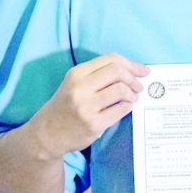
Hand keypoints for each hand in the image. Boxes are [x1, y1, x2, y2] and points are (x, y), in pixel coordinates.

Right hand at [29, 53, 148, 158]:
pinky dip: (128, 106)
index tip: (142, 70)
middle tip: (139, 86)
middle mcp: (80, 88)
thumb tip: (133, 70)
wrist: (48, 133)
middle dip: (134, 78)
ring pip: (121, 90)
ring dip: (133, 93)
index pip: (111, 59)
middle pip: (118, 72)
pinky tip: (126, 107)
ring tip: (133, 97)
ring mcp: (86, 107)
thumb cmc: (66, 104)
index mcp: (76, 73)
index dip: (131, 64)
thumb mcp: (74, 83)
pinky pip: (121, 110)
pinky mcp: (94, 124)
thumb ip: (98, 74)